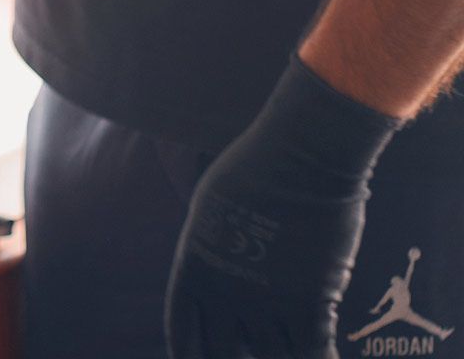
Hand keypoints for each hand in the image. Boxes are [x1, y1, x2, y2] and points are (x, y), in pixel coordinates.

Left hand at [166, 58, 401, 357]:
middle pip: (222, 356)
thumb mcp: (214, 209)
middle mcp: (225, 295)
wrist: (299, 158)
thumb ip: (216, 246)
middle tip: (250, 351)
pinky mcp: (310, 304)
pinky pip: (314, 354)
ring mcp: (267, 303)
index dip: (189, 353)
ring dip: (282, 357)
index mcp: (194, 270)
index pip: (182, 333)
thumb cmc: (256, 170)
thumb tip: (227, 262)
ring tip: (288, 351)